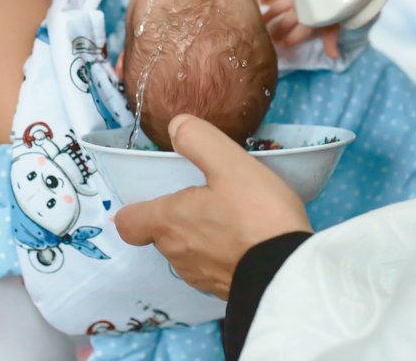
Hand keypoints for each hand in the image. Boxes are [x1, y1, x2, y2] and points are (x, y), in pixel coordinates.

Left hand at [115, 115, 312, 298]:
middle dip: (177, 216)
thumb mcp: (229, 164)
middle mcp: (176, 254)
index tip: (157, 196)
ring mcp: (199, 276)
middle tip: (208, 197)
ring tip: (232, 218)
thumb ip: (198, 140)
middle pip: (160, 234)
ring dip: (200, 236)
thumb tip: (176, 126)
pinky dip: (221, 254)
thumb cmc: (256, 215)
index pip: (127, 223)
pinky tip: (246, 241)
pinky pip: (211, 267)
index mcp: (168, 222)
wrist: (288, 273)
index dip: (137, 209)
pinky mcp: (223, 290)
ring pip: (186, 252)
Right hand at [260, 0, 340, 59]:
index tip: (282, 46)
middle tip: (269, 38)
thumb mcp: (336, 24)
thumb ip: (331, 41)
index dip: (289, 41)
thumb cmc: (337, 5)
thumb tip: (334, 58)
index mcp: (311, 20)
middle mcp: (300, 9)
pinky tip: (261, 0)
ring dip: (268, 16)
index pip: (297, 34)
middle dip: (276, 32)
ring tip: (261, 23)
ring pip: (277, 8)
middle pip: (284, 22)